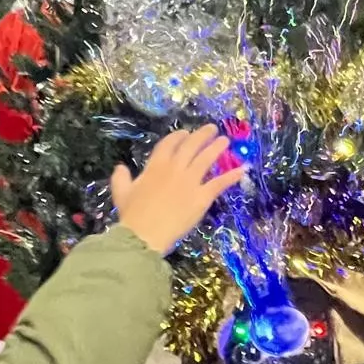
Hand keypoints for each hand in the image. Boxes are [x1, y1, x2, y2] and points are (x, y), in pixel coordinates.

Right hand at [111, 124, 245, 254]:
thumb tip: (120, 167)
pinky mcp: (202, 197)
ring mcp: (190, 182)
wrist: (144, 235)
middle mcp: (174, 169)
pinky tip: (243, 170)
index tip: (186, 133)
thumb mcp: (121, 194)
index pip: (169, 144)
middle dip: (202, 135)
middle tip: (212, 128)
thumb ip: (121, 178)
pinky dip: (232, 176)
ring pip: (206, 159)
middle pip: (191, 146)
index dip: (179, 137)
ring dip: (217, 148)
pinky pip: (219, 183)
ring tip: (225, 140)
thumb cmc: (132, 216)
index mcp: (155, 166)